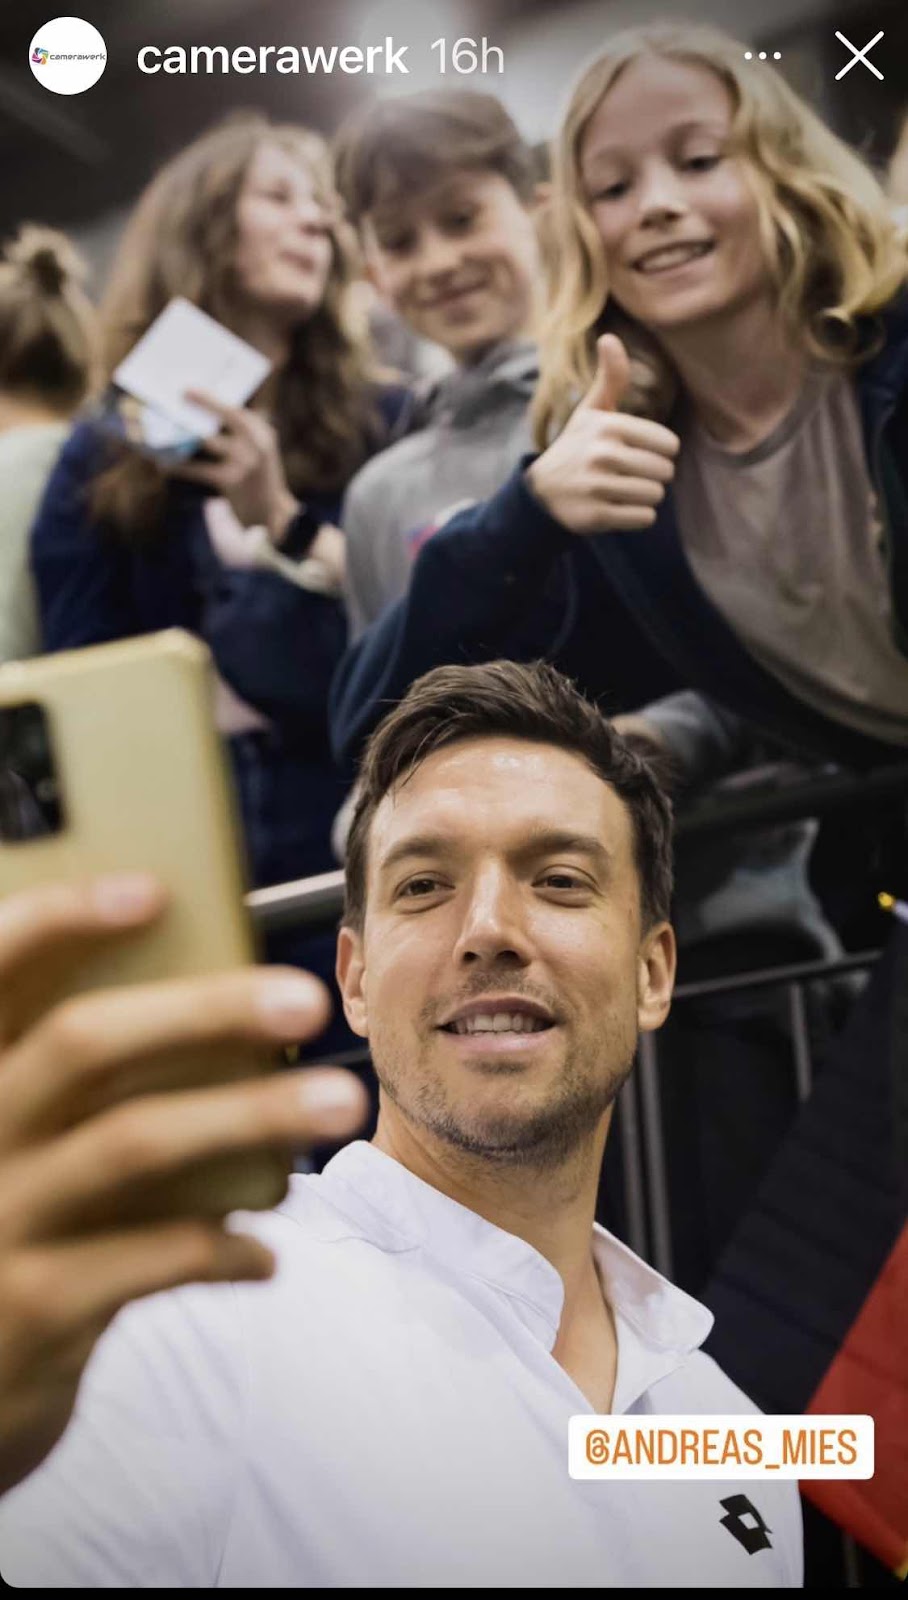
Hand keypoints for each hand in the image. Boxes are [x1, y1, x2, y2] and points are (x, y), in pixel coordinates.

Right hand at [0, 876, 367, 1494]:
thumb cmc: (12, 1233)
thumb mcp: (18, 1148)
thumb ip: (73, 1087)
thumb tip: (217, 1008)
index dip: (62, 921)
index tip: (154, 891)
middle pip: (82, 1044)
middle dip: (204, 1009)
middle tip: (306, 996)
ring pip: (132, 1144)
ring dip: (250, 1114)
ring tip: (338, 1098)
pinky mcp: (29, 1311)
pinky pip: (151, 1259)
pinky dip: (224, 1247)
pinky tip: (267, 1254)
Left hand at [174, 392, 297, 542]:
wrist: (269, 514)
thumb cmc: (255, 479)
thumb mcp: (256, 452)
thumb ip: (239, 433)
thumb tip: (199, 415)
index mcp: (263, 433)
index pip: (238, 410)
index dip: (214, 399)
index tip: (192, 389)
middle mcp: (257, 444)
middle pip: (229, 415)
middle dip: (206, 402)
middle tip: (182, 393)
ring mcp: (245, 462)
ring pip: (208, 440)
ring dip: (184, 435)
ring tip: (162, 430)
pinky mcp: (231, 480)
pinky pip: (199, 469)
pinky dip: (180, 466)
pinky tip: (164, 464)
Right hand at [526, 334, 679, 534]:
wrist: (542, 492)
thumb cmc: (577, 447)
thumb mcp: (591, 411)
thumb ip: (610, 378)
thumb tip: (609, 337)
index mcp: (609, 426)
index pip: (669, 445)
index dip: (660, 452)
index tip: (638, 452)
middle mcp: (602, 455)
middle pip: (664, 472)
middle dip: (653, 477)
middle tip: (630, 475)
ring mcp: (598, 487)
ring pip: (655, 496)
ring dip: (646, 497)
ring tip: (624, 491)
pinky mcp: (596, 516)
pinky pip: (643, 519)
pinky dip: (637, 517)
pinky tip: (618, 508)